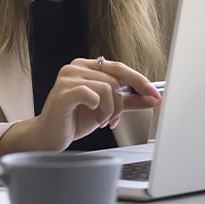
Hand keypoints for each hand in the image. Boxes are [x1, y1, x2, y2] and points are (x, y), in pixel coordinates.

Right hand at [0, 58, 160, 158]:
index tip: (155, 94)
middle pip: (114, 79)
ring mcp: (67, 78)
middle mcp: (75, 67)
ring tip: (101, 121)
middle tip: (114, 120)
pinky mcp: (63, 92)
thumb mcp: (106, 109)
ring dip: (110, 110)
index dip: (139, 80)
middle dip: (120, 103)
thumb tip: (152, 98)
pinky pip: (93, 94)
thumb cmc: (73, 120)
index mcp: (85, 66)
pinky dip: (98, 108)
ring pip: (107, 88)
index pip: (119, 68)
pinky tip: (93, 116)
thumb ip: (128, 101)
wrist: (49, 136)